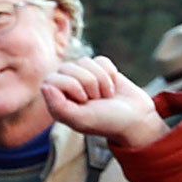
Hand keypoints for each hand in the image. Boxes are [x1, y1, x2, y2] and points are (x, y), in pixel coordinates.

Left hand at [41, 56, 166, 149]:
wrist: (136, 118)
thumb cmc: (107, 121)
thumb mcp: (81, 119)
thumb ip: (59, 106)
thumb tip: (45, 86)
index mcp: (56, 101)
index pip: (51, 79)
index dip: (71, 86)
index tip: (84, 100)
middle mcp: (65, 87)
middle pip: (67, 67)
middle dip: (88, 82)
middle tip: (96, 99)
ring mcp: (82, 77)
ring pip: (84, 61)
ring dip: (101, 79)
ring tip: (104, 95)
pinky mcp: (99, 70)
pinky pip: (100, 60)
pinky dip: (110, 73)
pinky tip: (112, 87)